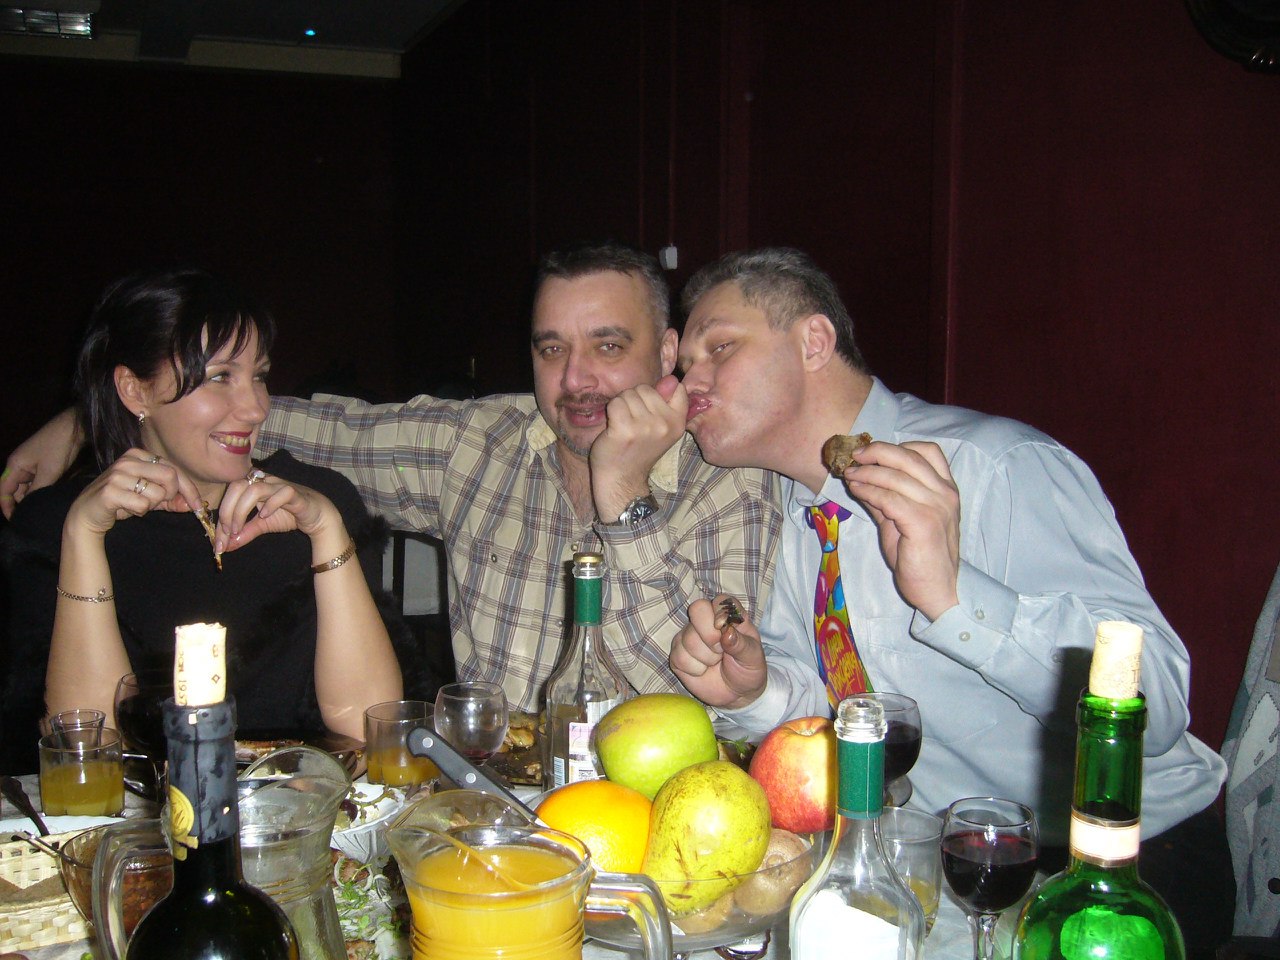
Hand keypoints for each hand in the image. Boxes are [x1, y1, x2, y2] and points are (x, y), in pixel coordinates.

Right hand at [1, 408, 82, 518]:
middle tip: (34, 520)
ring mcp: (32, 463)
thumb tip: (31, 507)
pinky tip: (51, 499)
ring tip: (43, 512)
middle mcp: (20, 465)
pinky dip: (42, 489)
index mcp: (15, 466)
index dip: (7, 507)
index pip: (4, 491)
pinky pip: (38, 480)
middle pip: (15, 490)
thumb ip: (37, 490)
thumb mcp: (49, 472)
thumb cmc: (59, 446)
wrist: (75, 427)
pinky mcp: (44, 463)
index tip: (16, 521)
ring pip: (28, 486)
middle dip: (22, 504)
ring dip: (34, 497)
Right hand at [64, 449, 204, 536]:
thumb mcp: (149, 497)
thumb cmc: (121, 502)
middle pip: (170, 477)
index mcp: (138, 455)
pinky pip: (142, 505)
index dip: (189, 489)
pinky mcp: (110, 491)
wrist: (87, 513)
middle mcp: (128, 460)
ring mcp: (118, 474)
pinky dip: (139, 512)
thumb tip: (194, 504)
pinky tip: (125, 508)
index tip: (199, 505)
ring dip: (151, 506)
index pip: (174, 470)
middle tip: (156, 503)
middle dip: (169, 496)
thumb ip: (171, 499)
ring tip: (134, 504)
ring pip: (157, 493)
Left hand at [215, 468, 340, 553]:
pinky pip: (281, 493)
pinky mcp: (296, 493)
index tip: (219, 539)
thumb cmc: (290, 515)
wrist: (317, 516)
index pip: (231, 493)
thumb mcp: (262, 525)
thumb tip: (225, 546)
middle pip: (237, 485)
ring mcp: (280, 485)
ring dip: (241, 510)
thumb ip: (244, 532)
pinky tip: (265, 516)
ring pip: (255, 488)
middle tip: (228, 532)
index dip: (222, 515)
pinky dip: (270, 505)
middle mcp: (265, 481)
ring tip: (239, 529)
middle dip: (227, 510)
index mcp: (254, 485)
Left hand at [590, 375, 687, 519]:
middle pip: (645, 389)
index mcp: (678, 423)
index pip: (677, 389)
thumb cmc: (638, 450)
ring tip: (623, 424)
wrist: (622, 479)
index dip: (659, 393)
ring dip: (621, 405)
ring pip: (628, 394)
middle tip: (633, 422)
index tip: (650, 409)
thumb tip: (671, 379)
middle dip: (635, 400)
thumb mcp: (661, 427)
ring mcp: (645, 426)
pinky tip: (614, 426)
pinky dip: (611, 411)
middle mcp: (665, 424)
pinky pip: (616, 403)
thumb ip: (666, 402)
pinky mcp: (625, 429)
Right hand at [669, 594, 768, 708]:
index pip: (720, 601)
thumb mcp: (753, 658)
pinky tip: (703, 670)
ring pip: (688, 637)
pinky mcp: (678, 654)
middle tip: (721, 650)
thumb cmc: (747, 669)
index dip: (720, 613)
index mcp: (729, 615)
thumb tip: (727, 634)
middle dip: (709, 635)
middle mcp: (707, 621)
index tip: (724, 631)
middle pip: (697, 609)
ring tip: (715, 662)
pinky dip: (695, 669)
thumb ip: (742, 644)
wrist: (736, 693)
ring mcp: (689, 636)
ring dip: (706, 658)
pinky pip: (679, 657)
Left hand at [840, 440, 960, 620]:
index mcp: (946, 489)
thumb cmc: (921, 557)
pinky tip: (856, 491)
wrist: (938, 590)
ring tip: (849, 475)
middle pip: (909, 457)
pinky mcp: (923, 523)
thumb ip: (888, 498)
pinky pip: (889, 499)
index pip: (929, 451)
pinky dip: (869, 491)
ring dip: (867, 473)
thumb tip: (862, 479)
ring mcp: (937, 507)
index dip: (898, 446)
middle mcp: (945, 494)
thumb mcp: (903, 520)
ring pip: (895, 477)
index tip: (872, 451)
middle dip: (877, 452)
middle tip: (854, 456)